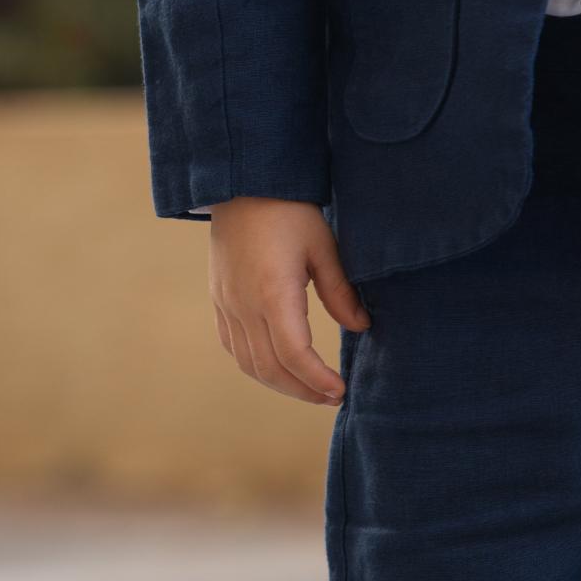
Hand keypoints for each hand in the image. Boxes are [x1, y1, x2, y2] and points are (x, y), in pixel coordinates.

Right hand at [205, 197, 368, 406]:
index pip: (293, 355)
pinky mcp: (220, 300)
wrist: (241, 184)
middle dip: (303, 390)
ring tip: (310, 389)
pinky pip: (233, 347)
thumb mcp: (324, 247)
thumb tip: (361, 327)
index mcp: (272, 293)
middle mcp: (244, 306)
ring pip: (248, 364)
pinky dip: (256, 366)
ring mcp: (227, 305)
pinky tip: (278, 368)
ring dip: (280, 384)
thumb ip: (341, 292)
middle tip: (332, 397)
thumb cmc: (289, 210)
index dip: (317, 380)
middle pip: (271, 369)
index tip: (340, 390)